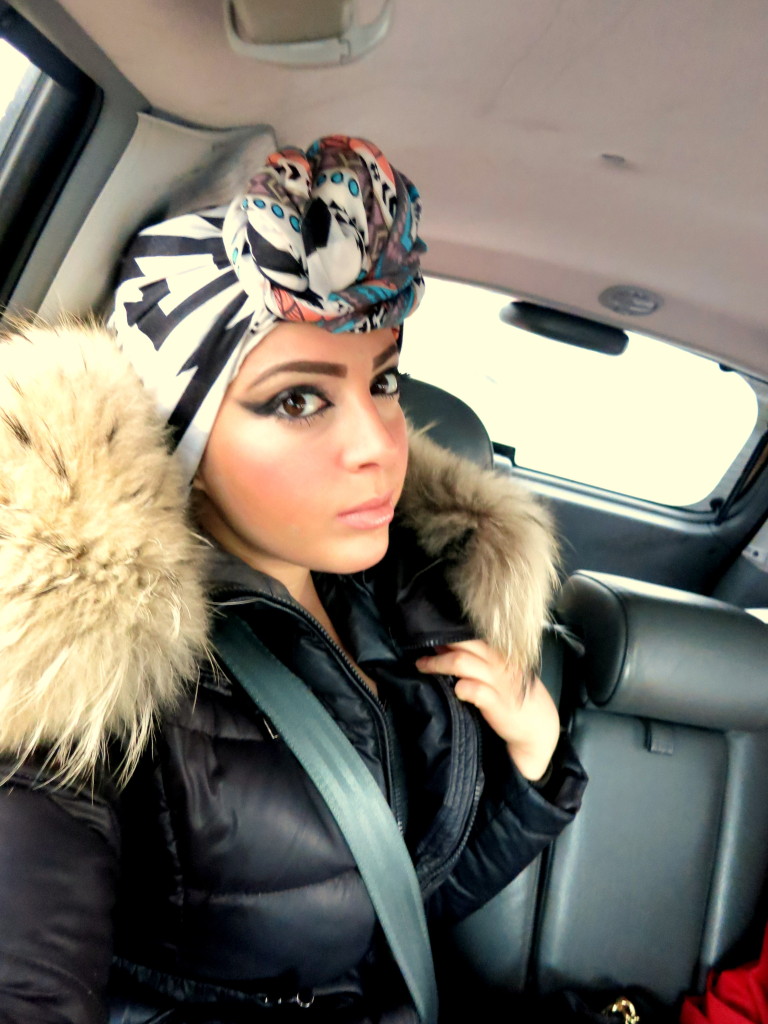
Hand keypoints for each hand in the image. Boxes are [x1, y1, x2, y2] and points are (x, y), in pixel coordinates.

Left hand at [414, 640, 560, 781]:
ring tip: (422, 666)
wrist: (538, 726)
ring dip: (438, 664)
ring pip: (461, 663)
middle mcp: (498, 662)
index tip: (429, 633)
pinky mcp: (497, 703)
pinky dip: (461, 688)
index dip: (449, 632)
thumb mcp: (501, 671)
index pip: (471, 634)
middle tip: (419, 651)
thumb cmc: (514, 696)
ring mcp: (498, 682)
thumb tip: (444, 644)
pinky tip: (455, 690)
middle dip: (438, 645)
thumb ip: (478, 658)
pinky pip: (474, 690)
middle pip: (462, 644)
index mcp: (500, 652)